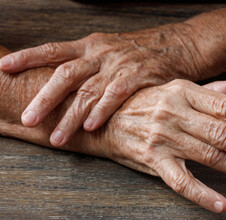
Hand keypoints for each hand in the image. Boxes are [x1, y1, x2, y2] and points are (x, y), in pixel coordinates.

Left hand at [0, 24, 212, 146]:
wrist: (176, 45)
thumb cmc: (140, 51)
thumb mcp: (109, 49)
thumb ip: (88, 64)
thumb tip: (64, 84)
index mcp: (90, 45)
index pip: (53, 49)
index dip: (27, 57)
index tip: (3, 67)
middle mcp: (100, 53)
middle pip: (65, 74)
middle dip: (44, 98)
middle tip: (28, 119)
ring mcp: (119, 64)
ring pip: (88, 90)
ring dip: (70, 115)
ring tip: (57, 137)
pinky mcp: (139, 75)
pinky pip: (116, 94)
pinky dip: (102, 111)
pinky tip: (90, 126)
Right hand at [103, 79, 225, 212]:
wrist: (105, 119)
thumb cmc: (148, 103)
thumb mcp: (179, 90)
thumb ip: (215, 90)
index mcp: (184, 91)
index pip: (225, 106)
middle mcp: (174, 112)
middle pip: (220, 133)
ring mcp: (163, 138)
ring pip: (207, 155)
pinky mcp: (153, 160)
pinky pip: (180, 180)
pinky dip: (202, 193)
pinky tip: (221, 203)